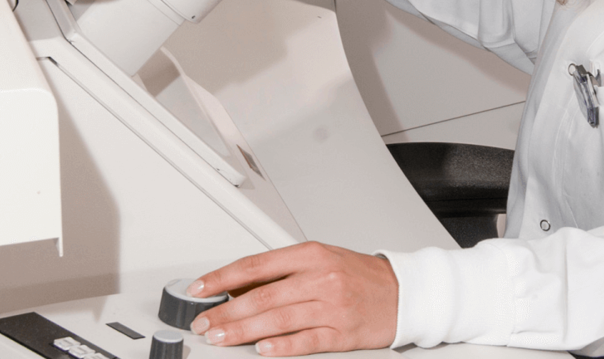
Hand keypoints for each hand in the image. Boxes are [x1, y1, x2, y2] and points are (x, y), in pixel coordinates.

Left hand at [187, 241, 398, 355]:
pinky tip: (262, 349)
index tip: (200, 290)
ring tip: (220, 337)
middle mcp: (320, 278)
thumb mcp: (321, 259)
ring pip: (278, 319)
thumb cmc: (359, 275)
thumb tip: (237, 287)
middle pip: (262, 295)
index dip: (222, 278)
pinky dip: (282, 347)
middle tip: (203, 322)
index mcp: (311, 254)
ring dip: (243, 331)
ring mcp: (332, 307)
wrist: (403, 291)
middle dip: (225, 311)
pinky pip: (306, 340)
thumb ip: (282, 271)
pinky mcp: (342, 333)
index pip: (256, 265)